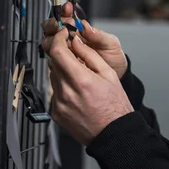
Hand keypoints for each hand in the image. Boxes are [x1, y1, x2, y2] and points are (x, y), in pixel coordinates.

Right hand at [41, 2, 127, 77]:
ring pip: (49, 41)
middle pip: (52, 27)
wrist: (115, 75)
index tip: (67, 9)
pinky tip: (60, 54)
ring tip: (62, 41)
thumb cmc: (113, 57)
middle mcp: (70, 39)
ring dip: (52, 39)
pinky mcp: (62, 64)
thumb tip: (86, 26)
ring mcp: (65, 52)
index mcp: (81, 30)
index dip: (65, 11)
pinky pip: (52, 58)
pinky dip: (54, 54)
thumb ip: (99, 35)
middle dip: (53, 24)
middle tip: (60, 27)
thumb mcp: (112, 44)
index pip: (67, 17)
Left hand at [45, 28, 133, 145]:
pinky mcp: (55, 112)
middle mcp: (66, 92)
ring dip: (62, 71)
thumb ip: (89, 55)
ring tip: (80, 77)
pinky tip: (77, 92)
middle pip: (53, 63)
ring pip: (53, 76)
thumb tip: (76, 41)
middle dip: (63, 55)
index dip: (59, 39)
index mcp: (80, 80)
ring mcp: (58, 104)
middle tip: (75, 54)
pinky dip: (63, 86)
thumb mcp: (108, 74)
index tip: (64, 35)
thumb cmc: (115, 105)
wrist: (112, 133)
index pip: (58, 52)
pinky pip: (54, 91)